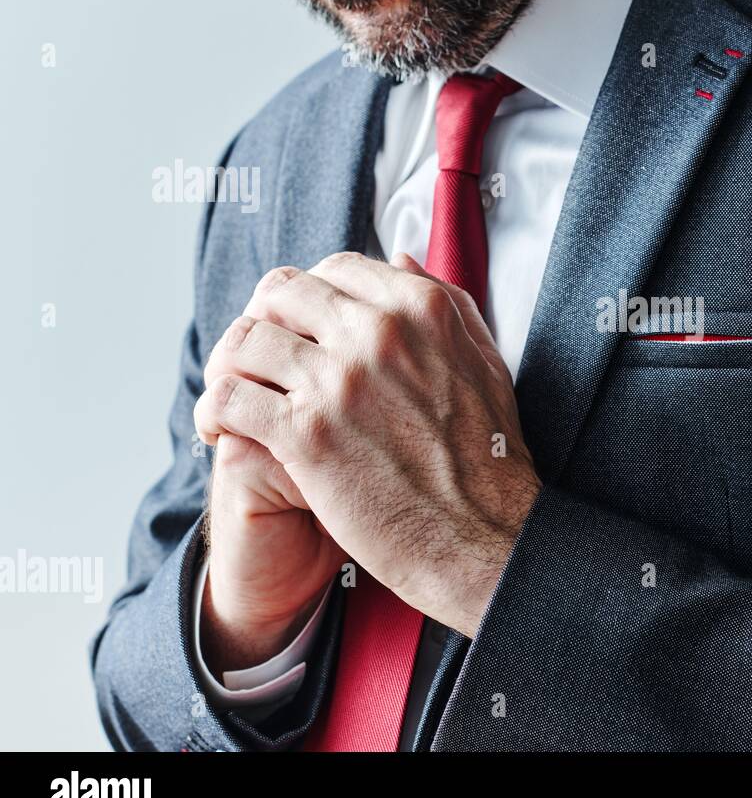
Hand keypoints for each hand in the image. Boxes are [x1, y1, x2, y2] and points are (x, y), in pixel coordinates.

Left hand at [194, 252, 539, 637]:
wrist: (487, 538)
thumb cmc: (490, 458)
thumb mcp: (483, 361)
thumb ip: (445, 304)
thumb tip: (400, 259)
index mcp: (421, 309)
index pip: (335, 269)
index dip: (309, 296)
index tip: (300, 326)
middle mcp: (378, 333)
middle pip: (282, 294)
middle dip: (263, 321)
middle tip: (258, 359)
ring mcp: (339, 382)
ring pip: (246, 340)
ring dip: (230, 365)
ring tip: (232, 393)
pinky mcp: (307, 436)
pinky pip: (230, 398)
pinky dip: (214, 411)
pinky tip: (220, 430)